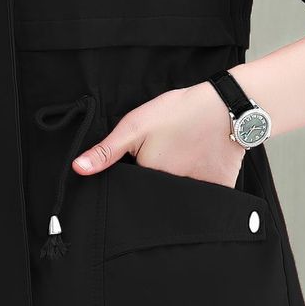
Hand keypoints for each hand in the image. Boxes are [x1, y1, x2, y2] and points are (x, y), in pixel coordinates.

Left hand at [71, 81, 245, 186]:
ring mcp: (199, 194)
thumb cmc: (178, 113)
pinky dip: (203, 187)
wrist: (226, 106)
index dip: (135, 176)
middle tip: (169, 154)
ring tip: (185, 157)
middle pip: (156, 196)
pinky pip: (206, 199)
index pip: (134, 190)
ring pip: (180, 198)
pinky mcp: (220, 191)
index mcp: (150, 179)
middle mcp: (174, 193)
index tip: (143, 159)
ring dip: (178, 185)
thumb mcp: (135, 126)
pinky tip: (203, 165)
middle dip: (155, 184)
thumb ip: (107, 151)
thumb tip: (78, 169)